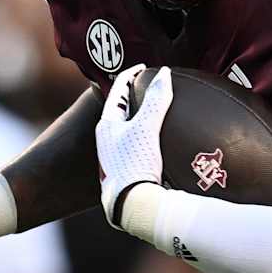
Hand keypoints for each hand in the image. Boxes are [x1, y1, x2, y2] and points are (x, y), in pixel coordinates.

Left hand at [95, 64, 169, 228]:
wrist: (132, 205)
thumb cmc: (134, 164)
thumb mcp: (146, 128)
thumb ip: (156, 100)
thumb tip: (165, 73)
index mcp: (106, 125)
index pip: (116, 89)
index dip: (131, 74)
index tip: (145, 67)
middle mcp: (107, 138)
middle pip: (121, 107)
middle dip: (136, 95)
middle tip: (152, 84)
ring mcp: (115, 154)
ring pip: (129, 125)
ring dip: (142, 115)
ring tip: (159, 108)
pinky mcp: (126, 168)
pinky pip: (137, 142)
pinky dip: (148, 133)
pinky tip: (162, 138)